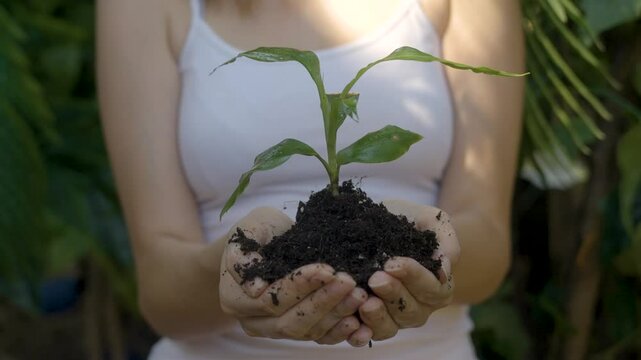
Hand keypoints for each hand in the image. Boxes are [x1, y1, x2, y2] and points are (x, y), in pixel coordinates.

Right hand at [219, 207, 368, 343]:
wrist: (270, 240)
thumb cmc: (260, 231)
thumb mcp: (248, 229)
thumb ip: (243, 254)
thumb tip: (255, 288)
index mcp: (235, 299)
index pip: (270, 300)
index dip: (299, 287)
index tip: (326, 269)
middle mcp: (255, 322)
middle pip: (291, 321)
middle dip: (323, 302)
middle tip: (349, 282)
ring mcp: (278, 330)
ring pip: (309, 331)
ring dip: (337, 314)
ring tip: (360, 295)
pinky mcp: (300, 329)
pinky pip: (321, 337)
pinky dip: (342, 332)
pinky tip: (361, 323)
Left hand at [357, 200, 459, 340]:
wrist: (382, 221)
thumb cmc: (411, 220)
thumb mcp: (431, 220)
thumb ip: (445, 241)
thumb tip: (445, 272)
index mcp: (438, 287)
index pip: (432, 289)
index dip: (414, 277)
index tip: (393, 263)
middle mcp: (419, 307)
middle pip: (410, 310)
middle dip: (393, 294)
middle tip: (375, 278)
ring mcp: (395, 317)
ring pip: (390, 326)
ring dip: (378, 316)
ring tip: (364, 301)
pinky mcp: (371, 321)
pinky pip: (368, 333)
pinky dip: (360, 332)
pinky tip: (351, 323)